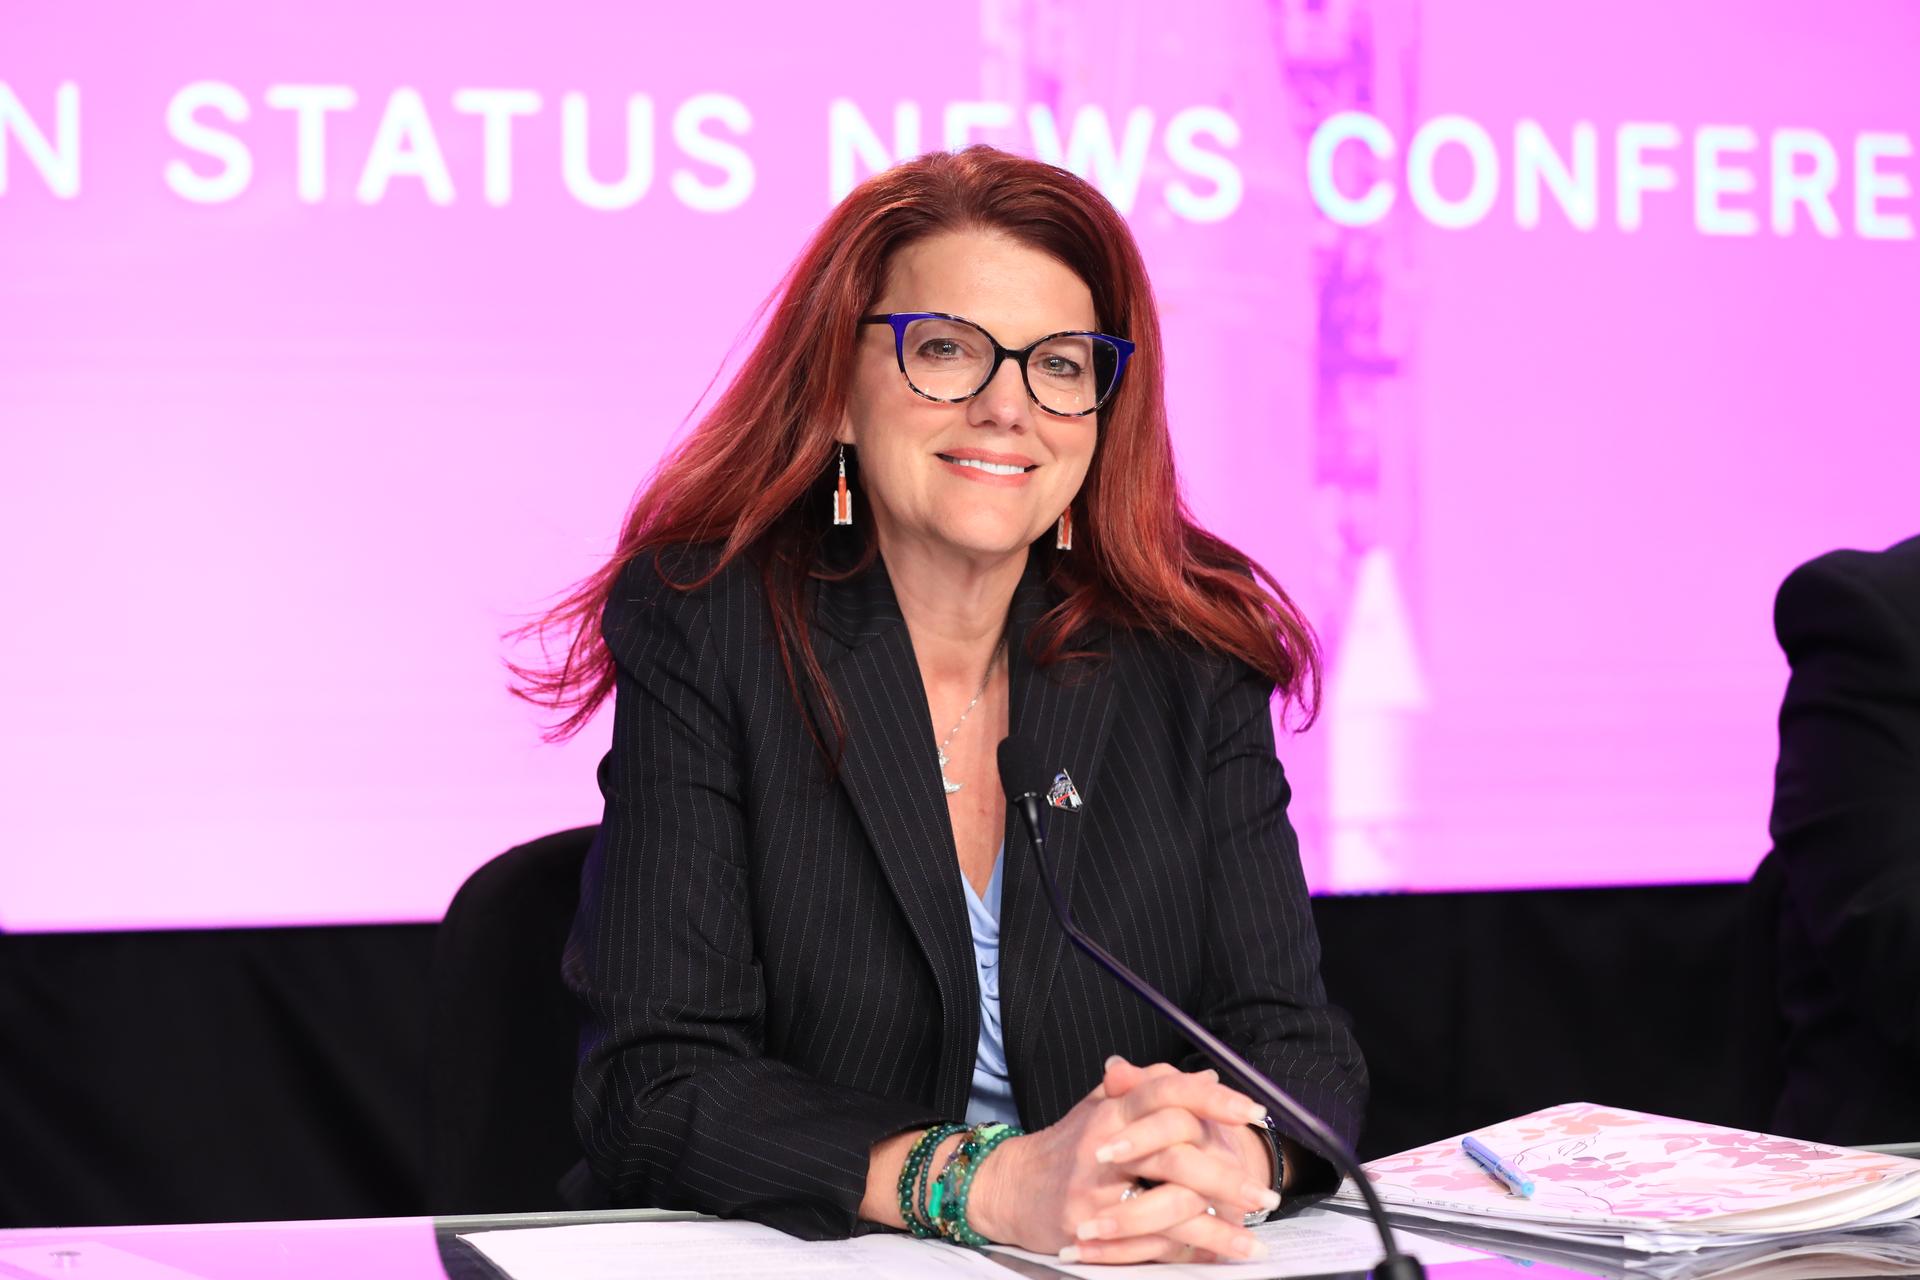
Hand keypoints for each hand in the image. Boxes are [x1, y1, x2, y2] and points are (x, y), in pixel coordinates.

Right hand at [969, 1057, 1276, 1263]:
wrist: (1009, 1187)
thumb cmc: (1068, 1146)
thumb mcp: (1103, 1106)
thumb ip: (1152, 1089)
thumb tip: (1210, 1076)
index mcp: (1113, 1108)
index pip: (1167, 1091)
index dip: (1214, 1099)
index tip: (1255, 1112)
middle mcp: (1104, 1142)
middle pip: (1175, 1153)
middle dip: (1227, 1177)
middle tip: (1265, 1194)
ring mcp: (1095, 1187)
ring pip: (1166, 1202)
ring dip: (1217, 1225)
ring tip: (1254, 1236)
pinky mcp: (1088, 1226)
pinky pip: (1147, 1241)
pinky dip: (1186, 1250)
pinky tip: (1217, 1255)